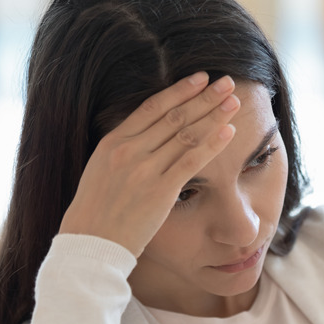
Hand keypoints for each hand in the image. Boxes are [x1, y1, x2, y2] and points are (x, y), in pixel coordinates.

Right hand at [59, 72, 239, 257]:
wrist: (90, 245)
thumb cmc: (95, 212)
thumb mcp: (101, 170)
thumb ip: (124, 149)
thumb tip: (149, 134)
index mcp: (113, 142)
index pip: (152, 107)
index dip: (180, 90)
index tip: (200, 78)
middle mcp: (129, 151)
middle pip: (174, 116)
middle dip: (204, 97)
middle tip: (227, 83)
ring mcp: (145, 170)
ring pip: (186, 134)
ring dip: (213, 115)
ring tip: (234, 101)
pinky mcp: (160, 191)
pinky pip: (191, 162)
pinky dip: (212, 144)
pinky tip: (229, 131)